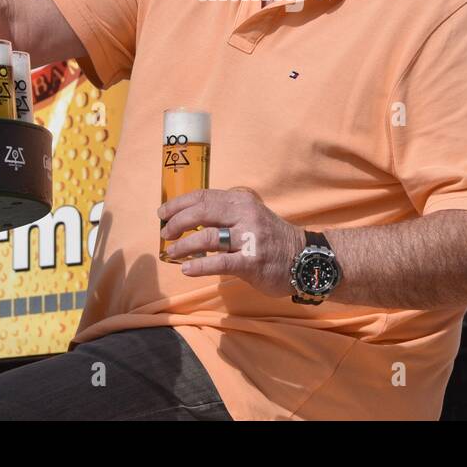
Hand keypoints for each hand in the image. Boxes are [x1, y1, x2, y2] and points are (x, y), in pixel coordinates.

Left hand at [158, 186, 306, 297]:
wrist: (304, 258)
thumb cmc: (270, 238)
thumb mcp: (249, 215)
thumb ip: (224, 213)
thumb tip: (186, 218)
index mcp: (241, 200)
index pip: (202, 196)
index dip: (178, 204)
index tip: (161, 213)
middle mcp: (245, 215)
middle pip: (201, 212)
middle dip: (177, 223)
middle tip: (165, 234)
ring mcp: (250, 238)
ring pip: (207, 238)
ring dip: (183, 246)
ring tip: (172, 253)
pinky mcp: (252, 262)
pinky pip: (220, 263)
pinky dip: (199, 266)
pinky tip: (186, 269)